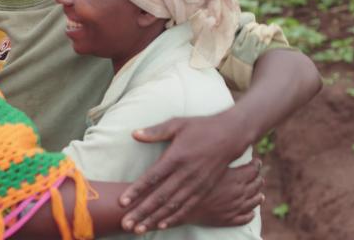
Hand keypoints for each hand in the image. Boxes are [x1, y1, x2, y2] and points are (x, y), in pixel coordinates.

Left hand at [120, 111, 250, 233]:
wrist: (230, 136)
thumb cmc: (200, 128)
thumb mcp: (177, 124)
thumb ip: (155, 131)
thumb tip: (134, 134)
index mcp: (176, 157)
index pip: (152, 177)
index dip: (136, 190)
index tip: (122, 202)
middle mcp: (186, 173)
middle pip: (160, 197)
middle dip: (142, 212)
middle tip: (126, 224)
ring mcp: (196, 184)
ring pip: (172, 206)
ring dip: (155, 219)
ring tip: (139, 229)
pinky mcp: (205, 189)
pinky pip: (188, 207)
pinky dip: (174, 218)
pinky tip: (162, 226)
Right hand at [186, 159, 264, 226]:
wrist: (179, 205)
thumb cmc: (189, 181)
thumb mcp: (202, 162)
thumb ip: (216, 152)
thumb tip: (223, 140)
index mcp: (235, 178)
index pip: (254, 170)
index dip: (256, 164)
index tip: (256, 161)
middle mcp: (239, 192)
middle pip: (256, 184)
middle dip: (258, 178)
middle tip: (257, 174)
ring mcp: (236, 207)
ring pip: (254, 201)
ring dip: (257, 195)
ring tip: (259, 192)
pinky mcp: (229, 219)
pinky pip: (246, 217)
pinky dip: (250, 213)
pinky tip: (251, 211)